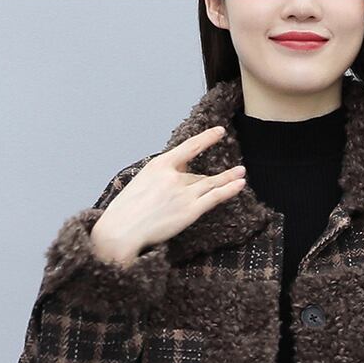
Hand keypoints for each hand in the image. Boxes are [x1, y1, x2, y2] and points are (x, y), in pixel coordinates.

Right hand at [91, 125, 246, 262]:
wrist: (122, 231)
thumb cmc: (126, 212)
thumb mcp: (141, 183)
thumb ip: (160, 177)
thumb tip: (177, 176)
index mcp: (158, 165)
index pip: (188, 147)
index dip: (206, 138)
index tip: (219, 131)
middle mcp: (173, 176)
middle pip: (198, 175)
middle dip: (216, 175)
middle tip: (237, 167)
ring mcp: (183, 193)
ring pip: (211, 183)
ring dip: (228, 178)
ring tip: (241, 173)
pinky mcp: (190, 211)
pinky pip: (214, 197)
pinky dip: (229, 190)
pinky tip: (240, 184)